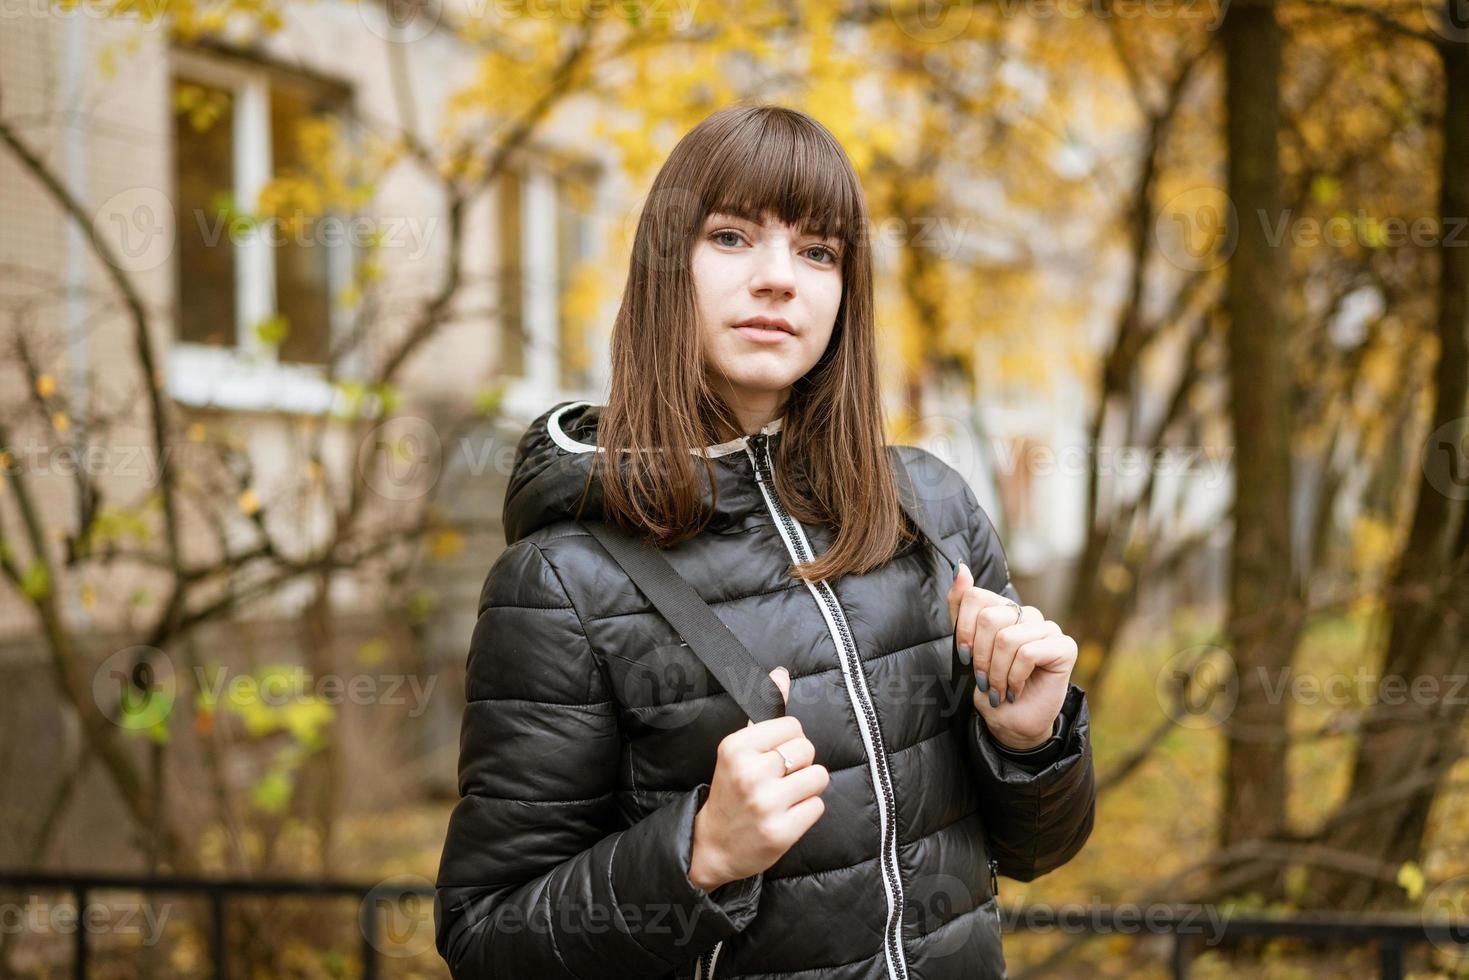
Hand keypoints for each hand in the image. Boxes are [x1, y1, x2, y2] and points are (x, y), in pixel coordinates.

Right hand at [687, 667, 829, 891]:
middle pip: (807, 749)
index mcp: (735, 747)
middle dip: (800, 763)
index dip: (789, 740)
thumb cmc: (731, 791)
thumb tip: (781, 673)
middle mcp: (749, 772)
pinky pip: (818, 806)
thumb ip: (764, 712)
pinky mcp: (781, 831)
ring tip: (785, 796)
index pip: (792, 725)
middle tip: (779, 778)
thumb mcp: (739, 748)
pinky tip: (787, 815)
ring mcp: (766, 804)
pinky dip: (807, 810)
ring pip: (819, 776)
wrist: (714, 845)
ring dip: (807, 786)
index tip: (773, 755)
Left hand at [946, 562, 1076, 750]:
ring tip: (1000, 689)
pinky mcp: (1064, 646)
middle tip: (985, 680)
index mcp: (1002, 609)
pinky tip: (1016, 690)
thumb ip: (961, 608)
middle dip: (980, 658)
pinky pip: (1028, 652)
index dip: (963, 630)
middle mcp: (1026, 614)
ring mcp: (1047, 628)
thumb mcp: (965, 646)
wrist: (1011, 722)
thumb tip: (959, 567)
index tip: (963, 657)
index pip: (974, 596)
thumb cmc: (989, 686)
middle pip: (990, 618)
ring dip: (997, 673)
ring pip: (1007, 639)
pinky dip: (1015, 677)